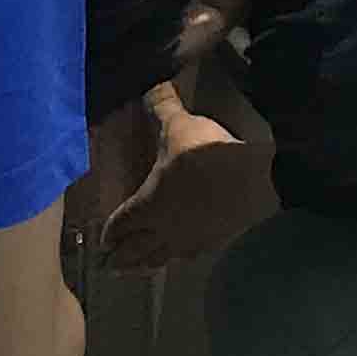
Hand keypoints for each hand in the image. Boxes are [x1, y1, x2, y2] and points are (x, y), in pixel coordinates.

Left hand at [100, 107, 275, 272]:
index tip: (102, 240)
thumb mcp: (179, 126)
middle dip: (120, 258)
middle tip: (109, 268)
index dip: (110, 232)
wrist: (253, 182)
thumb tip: (148, 84)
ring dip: (144, 265)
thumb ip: (161, 106)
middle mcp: (163, 229)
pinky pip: (188, 256)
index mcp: (146, 205)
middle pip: (135, 251)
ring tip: (136, 271)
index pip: (120, 223)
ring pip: (160, 259)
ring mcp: (189, 240)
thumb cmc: (206, 156)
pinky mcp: (213, 242)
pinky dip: (176, 258)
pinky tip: (180, 256)